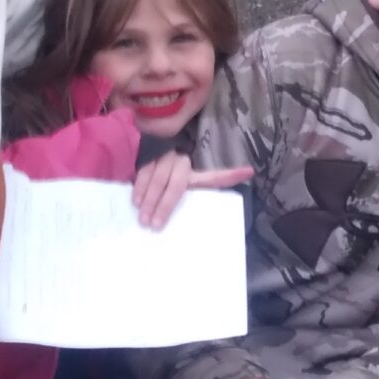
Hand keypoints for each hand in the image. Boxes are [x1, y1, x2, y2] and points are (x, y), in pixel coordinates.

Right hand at [131, 157, 252, 231]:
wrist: (129, 152)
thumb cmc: (154, 186)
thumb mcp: (168, 193)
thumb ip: (177, 204)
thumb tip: (179, 225)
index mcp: (191, 175)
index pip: (213, 176)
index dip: (230, 175)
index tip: (250, 172)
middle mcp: (181, 164)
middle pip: (176, 185)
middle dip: (164, 206)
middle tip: (155, 225)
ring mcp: (164, 157)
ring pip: (158, 180)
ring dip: (149, 202)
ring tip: (143, 220)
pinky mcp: (147, 154)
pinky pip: (143, 173)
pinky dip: (139, 190)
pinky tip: (135, 202)